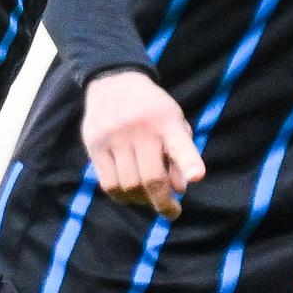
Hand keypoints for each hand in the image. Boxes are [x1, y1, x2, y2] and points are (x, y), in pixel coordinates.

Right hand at [81, 70, 203, 220]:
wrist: (114, 82)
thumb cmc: (152, 110)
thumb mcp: (174, 122)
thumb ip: (181, 154)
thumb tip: (179, 189)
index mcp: (166, 120)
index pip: (179, 143)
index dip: (188, 162)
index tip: (197, 176)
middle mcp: (140, 127)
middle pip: (152, 178)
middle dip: (163, 202)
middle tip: (171, 211)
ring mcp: (114, 136)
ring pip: (129, 185)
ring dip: (142, 200)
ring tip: (148, 197)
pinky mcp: (95, 144)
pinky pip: (109, 184)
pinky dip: (122, 196)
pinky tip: (130, 194)